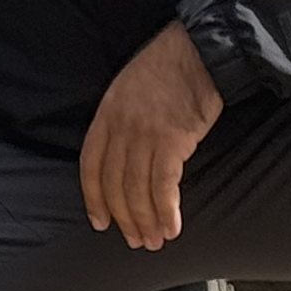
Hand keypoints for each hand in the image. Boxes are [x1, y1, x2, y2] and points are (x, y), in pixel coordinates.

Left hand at [77, 19, 224, 250]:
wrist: (200, 49)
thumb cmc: (169, 66)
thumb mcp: (129, 87)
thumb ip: (121, 121)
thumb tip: (124, 159)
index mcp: (106, 113)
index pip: (90, 165)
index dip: (93, 198)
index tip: (100, 221)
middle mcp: (121, 126)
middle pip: (115, 184)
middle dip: (124, 218)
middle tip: (135, 240)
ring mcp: (145, 134)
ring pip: (138, 191)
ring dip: (147, 221)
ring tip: (155, 240)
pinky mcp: (172, 141)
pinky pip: (164, 187)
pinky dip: (167, 212)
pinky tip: (172, 227)